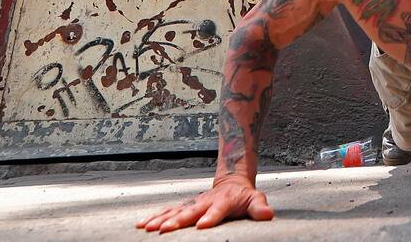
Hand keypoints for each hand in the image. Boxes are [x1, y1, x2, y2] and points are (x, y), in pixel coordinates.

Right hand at [136, 177, 273, 232]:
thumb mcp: (255, 200)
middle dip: (178, 220)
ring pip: (175, 210)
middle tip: (164, 229)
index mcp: (223, 201)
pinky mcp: (184, 206)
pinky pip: (167, 211)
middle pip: (191, 211)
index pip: (217, 210)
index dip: (211, 217)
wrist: (231, 181)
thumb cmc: (243, 195)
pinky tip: (142, 224)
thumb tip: (268, 214)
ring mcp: (193, 203)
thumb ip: (259, 208)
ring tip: (147, 228)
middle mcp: (205, 201)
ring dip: (161, 219)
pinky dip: (154, 217)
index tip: (202, 225)